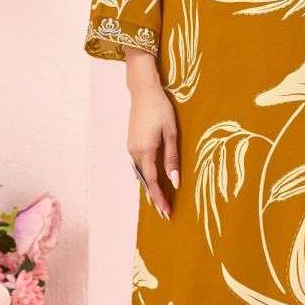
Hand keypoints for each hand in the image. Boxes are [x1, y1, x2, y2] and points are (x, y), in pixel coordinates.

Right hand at [125, 51, 178, 218]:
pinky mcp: (131, 143)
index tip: (166, 212)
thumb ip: (171, 158)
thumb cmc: (160, 109)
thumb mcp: (171, 133)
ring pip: (139, 174)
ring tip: (158, 202)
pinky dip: (144, 176)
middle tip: (164, 213)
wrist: (143, 91)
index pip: (152, 181)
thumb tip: (174, 181)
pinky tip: (150, 181)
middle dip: (154, 197)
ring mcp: (130, 148)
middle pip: (144, 181)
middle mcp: (134, 152)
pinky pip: (137, 165)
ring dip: (148, 188)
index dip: (159, 198)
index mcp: (145, 151)